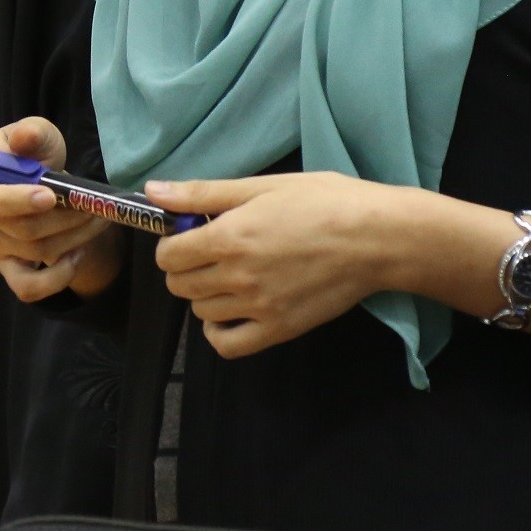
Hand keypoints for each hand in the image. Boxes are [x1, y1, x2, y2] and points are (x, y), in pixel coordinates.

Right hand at [0, 117, 121, 302]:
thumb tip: (25, 137)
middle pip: (21, 230)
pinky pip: (28, 287)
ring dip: (74, 238)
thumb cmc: (31, 152)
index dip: (14, 201)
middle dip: (65, 217)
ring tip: (99, 219)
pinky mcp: (11, 267)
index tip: (49, 196)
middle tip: (94, 204)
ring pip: (35, 252)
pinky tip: (78, 255)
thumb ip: (30, 133)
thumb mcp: (35, 133)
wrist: (38, 177)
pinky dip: (57, 277)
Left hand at [146, 172, 410, 358]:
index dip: (174, 244)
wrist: (376, 238)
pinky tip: (231, 311)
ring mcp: (257, 307)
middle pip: (179, 284)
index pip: (169, 256)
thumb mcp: (264, 186)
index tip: (194, 235)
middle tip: (214, 252)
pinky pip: (226, 345)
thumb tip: (154, 192)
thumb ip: (204, 193)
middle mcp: (237, 276)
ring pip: (200, 311)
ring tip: (232, 275)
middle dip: (187, 267)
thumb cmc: (326, 202)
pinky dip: (219, 331)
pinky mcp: (278, 329)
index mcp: (230, 237)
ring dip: (206, 293)